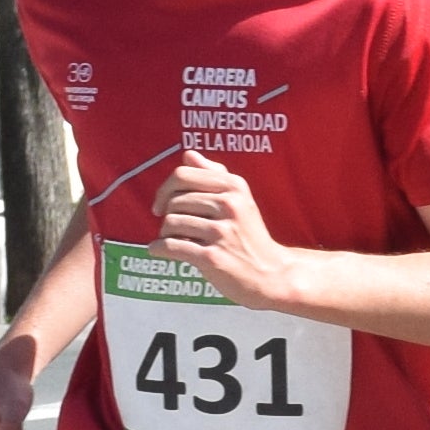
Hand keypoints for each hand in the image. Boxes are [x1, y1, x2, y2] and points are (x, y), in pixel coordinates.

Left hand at [152, 151, 305, 309]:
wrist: (271, 274)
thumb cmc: (250, 237)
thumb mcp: (240, 200)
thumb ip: (215, 175)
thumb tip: (188, 154)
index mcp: (234, 186)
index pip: (183, 175)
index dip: (165, 189)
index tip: (160, 204)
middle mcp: (229, 205)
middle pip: (174, 201)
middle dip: (166, 215)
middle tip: (172, 228)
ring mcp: (221, 232)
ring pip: (170, 223)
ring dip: (164, 234)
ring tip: (174, 240)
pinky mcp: (212, 257)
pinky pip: (172, 246)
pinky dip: (159, 248)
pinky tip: (159, 250)